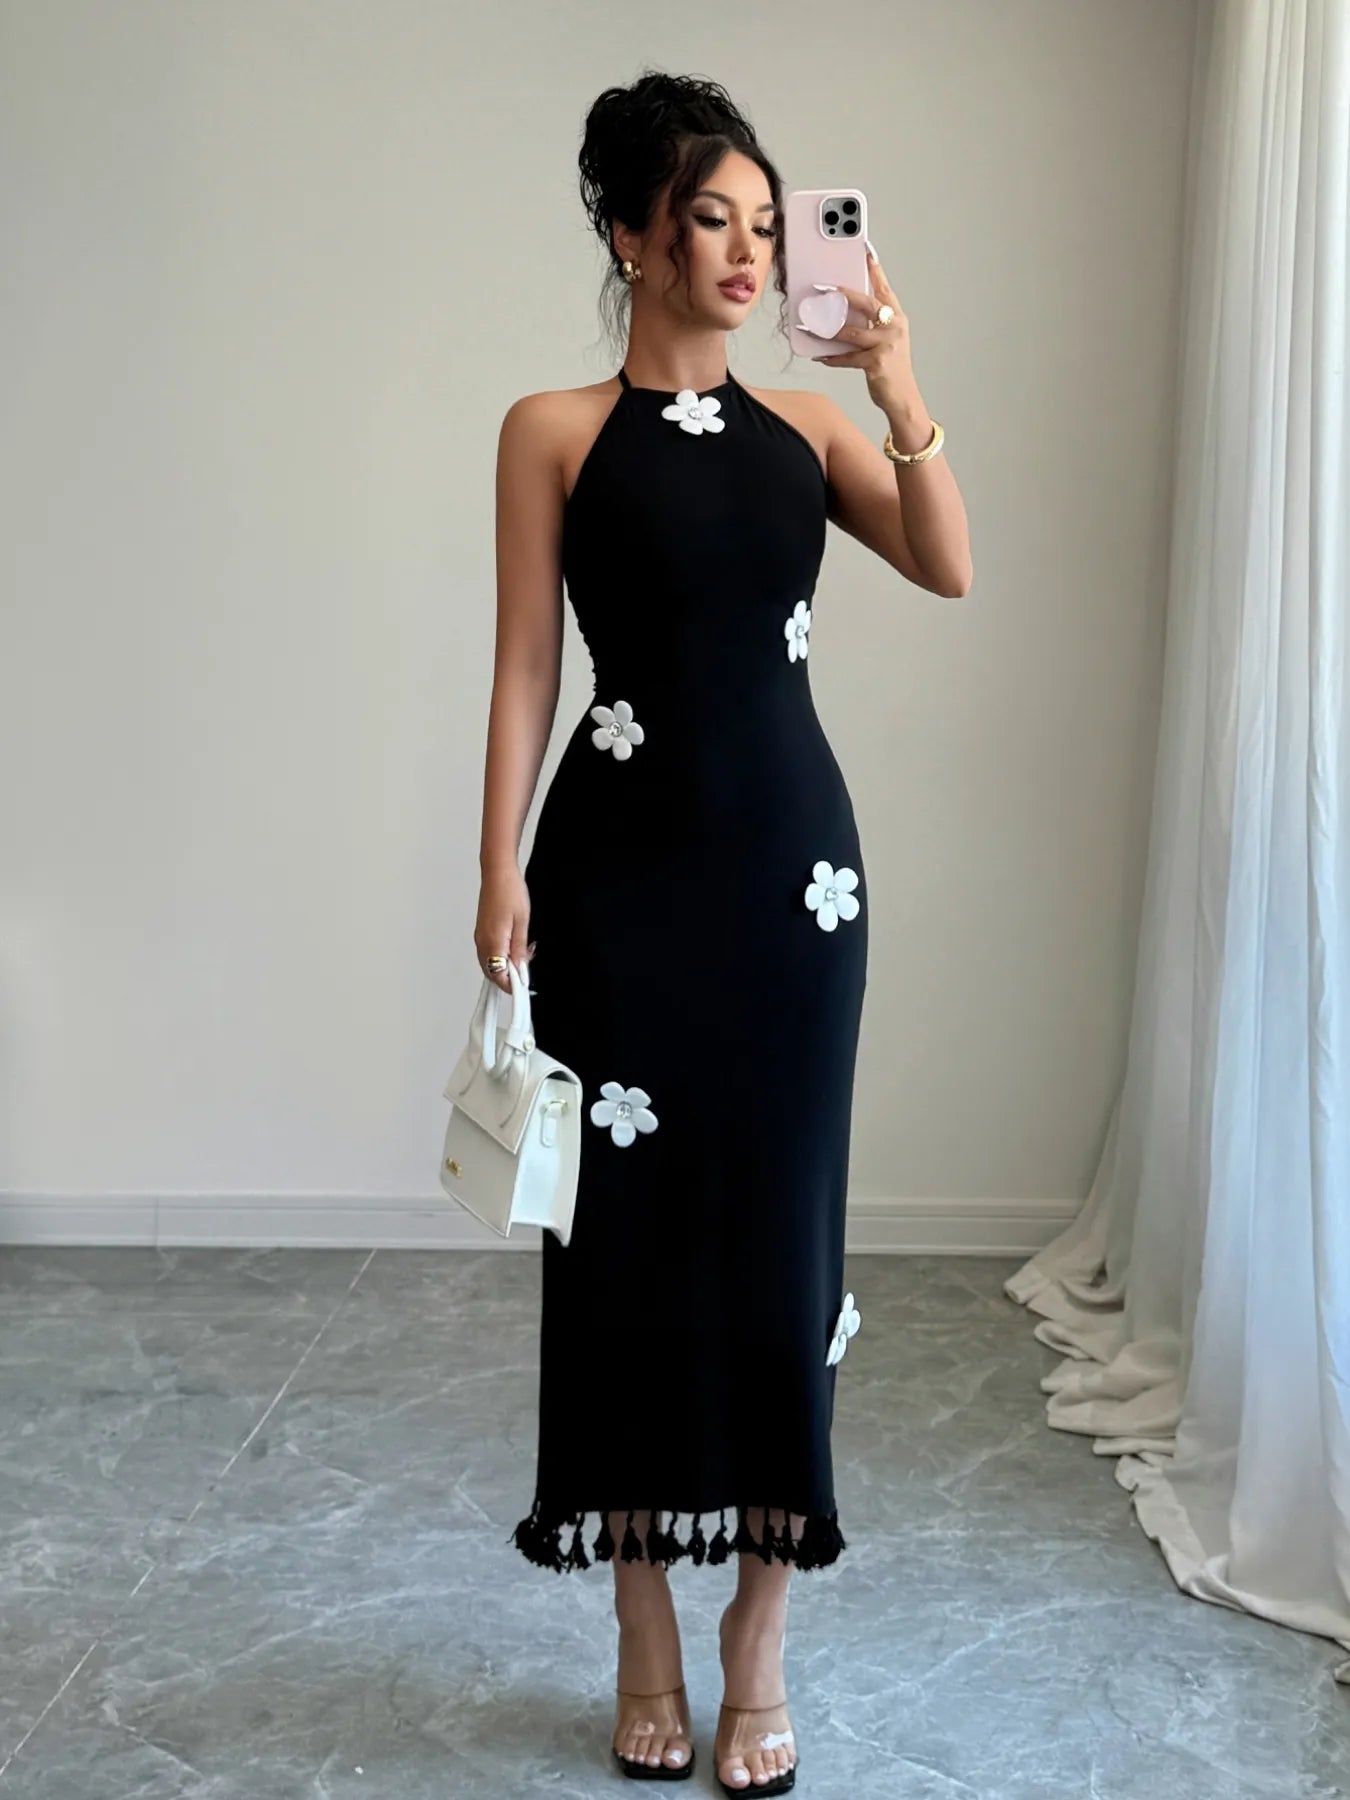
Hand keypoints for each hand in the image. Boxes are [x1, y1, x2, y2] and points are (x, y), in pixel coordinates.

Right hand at [474, 866, 534, 992]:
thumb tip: (520, 970)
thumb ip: (520, 950)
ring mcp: (480, 936)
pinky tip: (515, 947)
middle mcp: (482, 942)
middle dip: (510, 976)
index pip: (499, 976)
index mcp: (492, 942)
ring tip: (524, 955)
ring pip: (491, 963)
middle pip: (493, 972)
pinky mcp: (482, 931)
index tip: (525, 987)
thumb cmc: (510, 891)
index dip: (512, 985)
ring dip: (507, 966)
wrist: (498, 872)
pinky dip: (502, 955)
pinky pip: (490, 952)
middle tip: (528, 968)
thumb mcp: (522, 923)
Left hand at [805, 241, 916, 414]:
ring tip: (809, 328)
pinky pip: (848, 357)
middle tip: (823, 287)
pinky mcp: (876, 362)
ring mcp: (887, 344)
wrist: (903, 397)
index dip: (875, 270)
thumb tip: (842, 315)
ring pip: (851, 332)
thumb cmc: (892, 369)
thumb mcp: (887, 341)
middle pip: (866, 303)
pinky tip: (821, 357)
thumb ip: (871, 326)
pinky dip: (833, 358)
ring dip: (827, 331)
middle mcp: (894, 327)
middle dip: (843, 294)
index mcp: (897, 318)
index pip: (884, 289)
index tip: (866, 250)